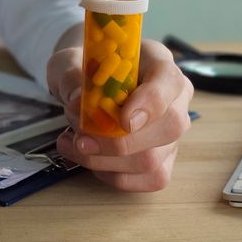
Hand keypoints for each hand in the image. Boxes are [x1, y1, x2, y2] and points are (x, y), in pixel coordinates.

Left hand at [47, 38, 192, 190]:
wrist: (83, 84)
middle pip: (169, 127)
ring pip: (154, 159)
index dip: (151, 102)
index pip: (169, 80)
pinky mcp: (164, 159)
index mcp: (156, 62)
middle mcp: (174, 98)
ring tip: (73, 145)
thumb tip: (78, 103)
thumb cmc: (81, 69)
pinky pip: (151, 179)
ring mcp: (171, 132)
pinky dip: (115, 176)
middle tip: (81, 140)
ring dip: (107, 161)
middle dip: (118, 142)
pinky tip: (91, 161)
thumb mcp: (67, 63)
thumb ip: (71, 78)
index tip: (123, 120)